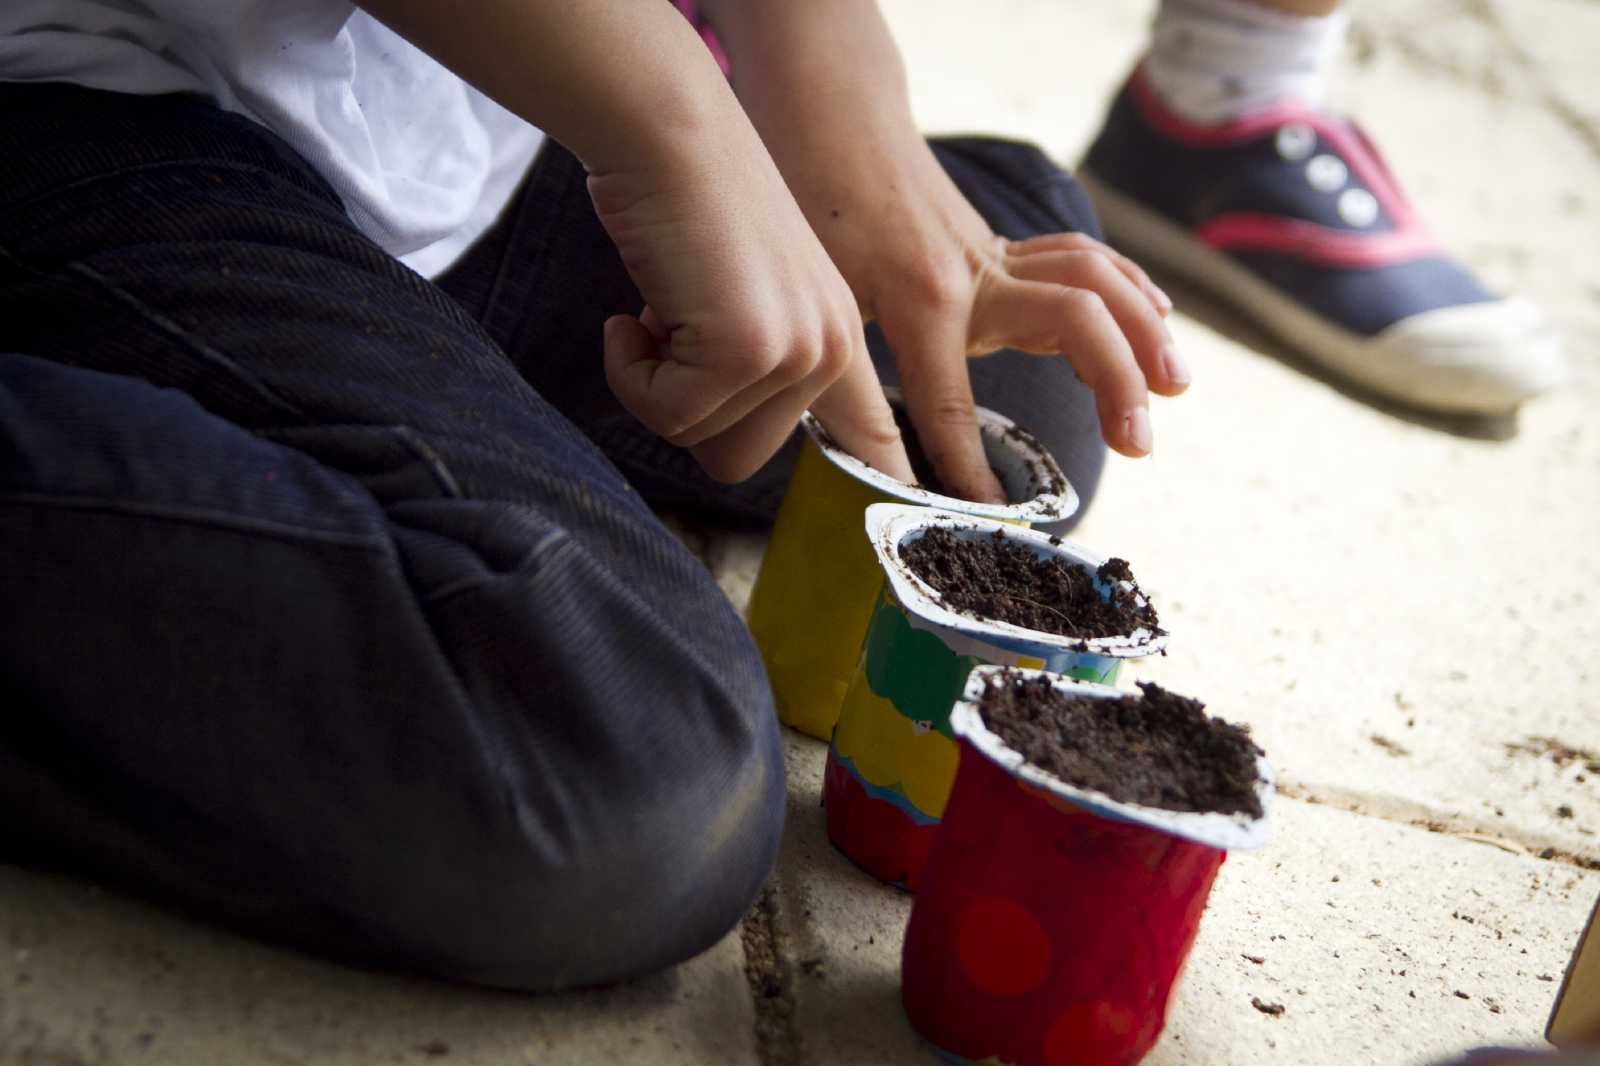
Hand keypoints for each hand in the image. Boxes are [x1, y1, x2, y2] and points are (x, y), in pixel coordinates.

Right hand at [352, 0, 912, 485]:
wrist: (670, 131)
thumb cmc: (686, 202)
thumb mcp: (740, 293)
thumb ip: (753, 358)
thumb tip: (714, 423)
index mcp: (836, 337)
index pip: (871, 434)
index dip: (886, 480)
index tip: (912, 523)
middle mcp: (830, 348)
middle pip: (738, 458)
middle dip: (679, 408)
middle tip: (662, 337)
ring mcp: (796, 350)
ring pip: (696, 436)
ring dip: (649, 382)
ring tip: (658, 306)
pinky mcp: (750, 350)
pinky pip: (665, 411)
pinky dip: (628, 368)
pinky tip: (636, 308)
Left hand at [703, 0, 1187, 501]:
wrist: (833, 124)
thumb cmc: (815, 212)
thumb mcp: (817, 296)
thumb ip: (843, 366)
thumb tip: (856, 447)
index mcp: (917, 301)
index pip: (949, 405)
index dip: (965, 467)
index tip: (986, 514)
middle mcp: (974, 275)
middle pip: (1076, 321)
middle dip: (1117, 383)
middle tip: (1139, 444)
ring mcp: (997, 254)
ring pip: (1097, 280)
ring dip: (1145, 332)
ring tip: (1175, 388)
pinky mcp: (1004, 248)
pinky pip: (1085, 260)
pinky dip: (1130, 288)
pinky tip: (1158, 320)